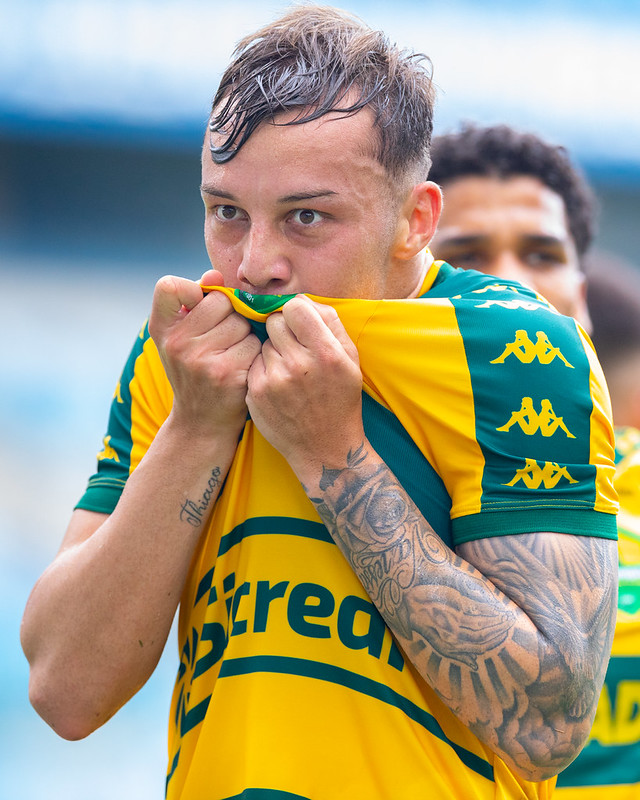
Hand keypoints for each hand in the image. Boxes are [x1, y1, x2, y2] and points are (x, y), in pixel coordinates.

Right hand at [149, 270, 261, 436]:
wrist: (201, 422)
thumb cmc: (196, 370)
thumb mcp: (183, 338)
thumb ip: (197, 302)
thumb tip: (215, 275)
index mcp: (162, 329)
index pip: (169, 286)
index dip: (191, 289)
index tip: (200, 304)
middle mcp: (176, 344)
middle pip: (221, 301)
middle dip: (230, 315)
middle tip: (223, 338)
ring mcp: (201, 360)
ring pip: (242, 322)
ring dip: (245, 335)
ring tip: (232, 354)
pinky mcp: (227, 374)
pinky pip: (254, 344)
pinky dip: (254, 353)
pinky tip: (242, 368)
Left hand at [246, 295, 363, 478]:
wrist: (324, 448)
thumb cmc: (340, 400)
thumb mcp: (350, 360)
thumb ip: (331, 323)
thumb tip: (304, 300)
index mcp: (326, 353)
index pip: (295, 306)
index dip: (296, 312)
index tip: (299, 324)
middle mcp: (299, 365)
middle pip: (274, 321)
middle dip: (282, 330)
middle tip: (294, 348)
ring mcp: (274, 380)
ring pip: (263, 343)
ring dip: (273, 352)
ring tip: (289, 373)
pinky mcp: (256, 393)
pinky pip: (254, 364)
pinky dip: (263, 370)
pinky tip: (278, 386)